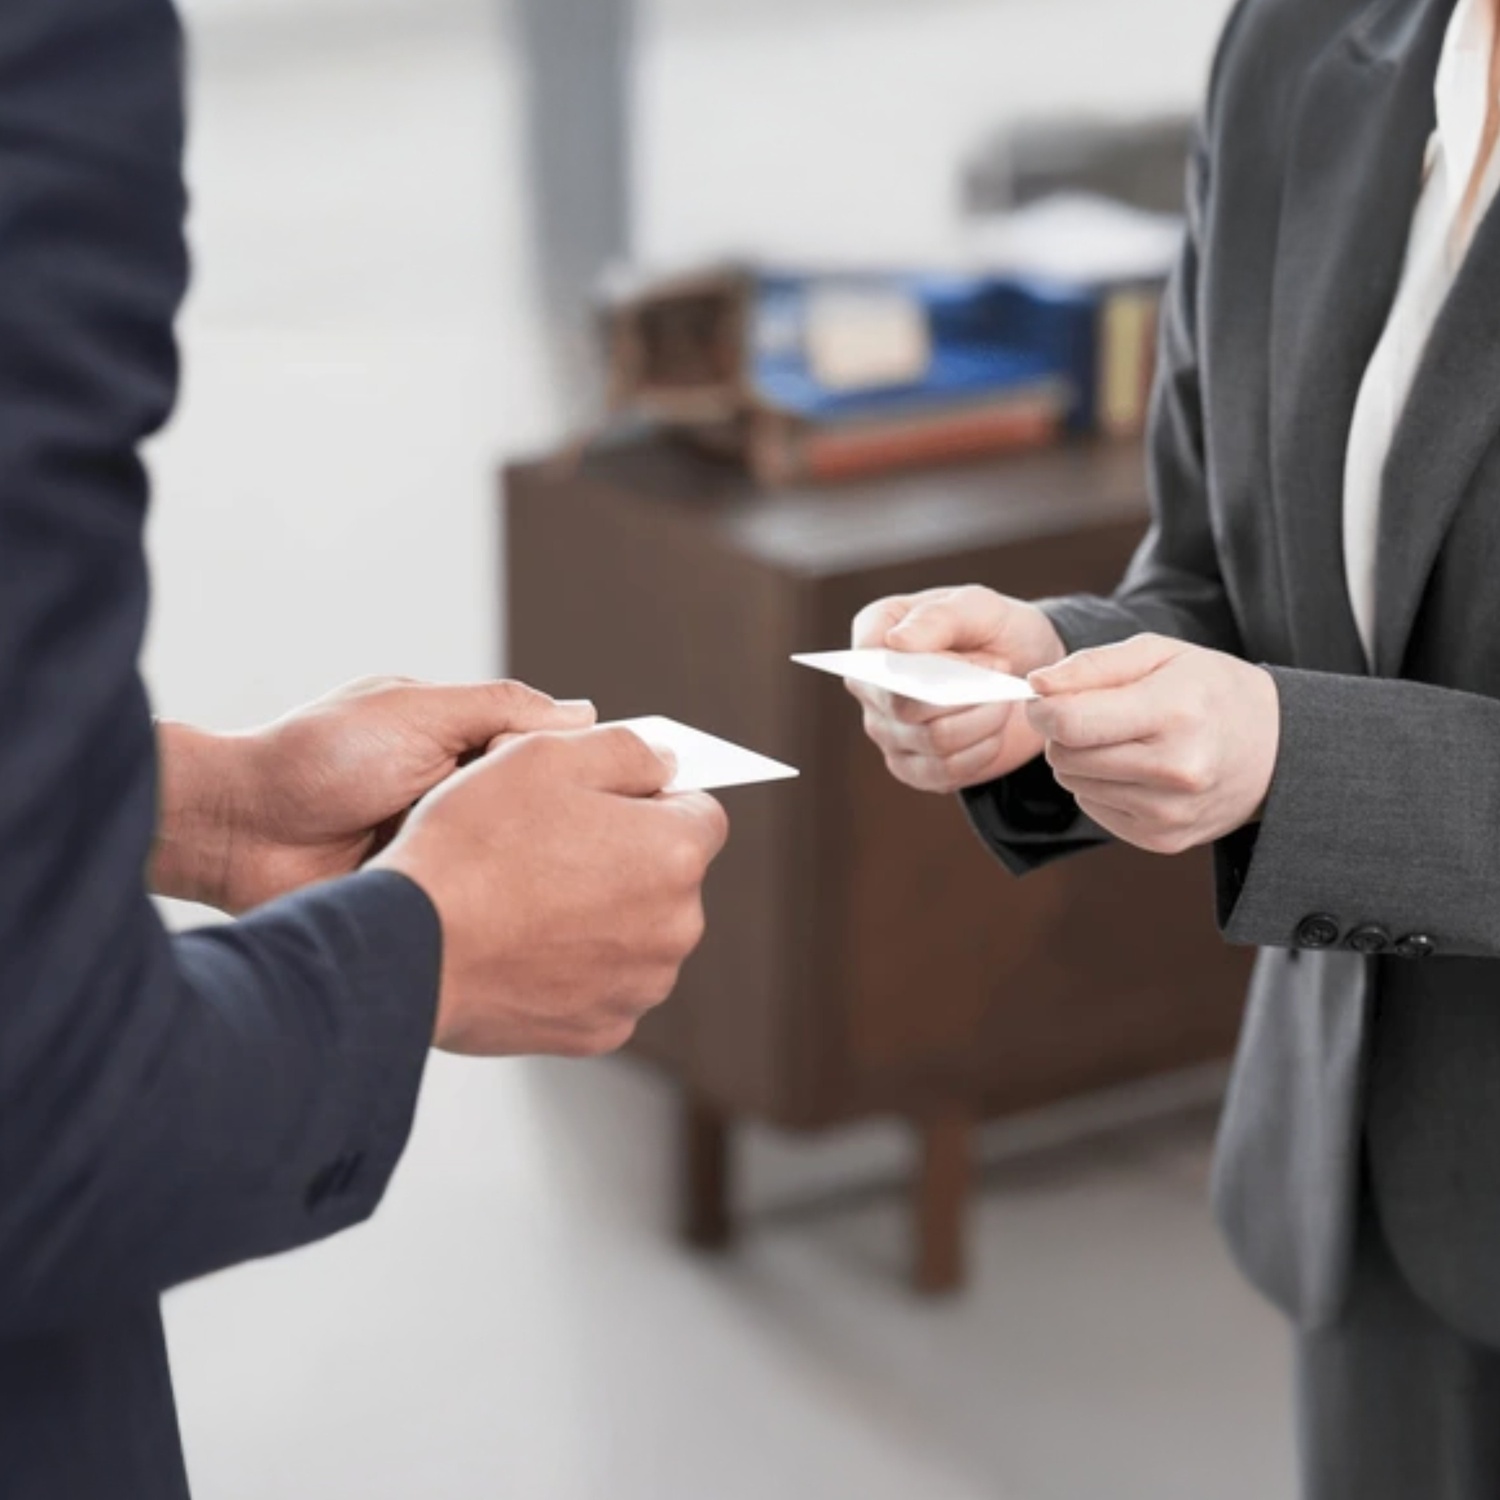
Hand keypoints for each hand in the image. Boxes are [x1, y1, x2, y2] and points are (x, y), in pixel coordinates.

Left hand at [153, 678, 593, 912]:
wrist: (234, 831)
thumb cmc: (316, 757)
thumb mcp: (415, 713)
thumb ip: (499, 708)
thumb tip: (586, 714)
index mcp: (466, 747)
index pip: (551, 759)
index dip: (591, 773)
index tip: (640, 788)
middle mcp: (463, 802)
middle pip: (545, 816)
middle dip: (576, 831)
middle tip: (619, 843)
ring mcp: (448, 855)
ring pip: (520, 866)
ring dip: (541, 876)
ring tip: (585, 888)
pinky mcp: (429, 903)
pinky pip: (482, 909)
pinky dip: (503, 913)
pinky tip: (535, 919)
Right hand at [373, 726, 730, 1057]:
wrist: (408, 945)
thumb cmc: (473, 844)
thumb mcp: (546, 754)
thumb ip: (624, 750)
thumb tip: (665, 762)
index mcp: (675, 851)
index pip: (699, 812)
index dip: (650, 800)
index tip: (601, 805)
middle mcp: (677, 926)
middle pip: (670, 876)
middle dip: (626, 858)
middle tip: (550, 849)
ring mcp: (641, 985)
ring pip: (640, 933)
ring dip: (603, 915)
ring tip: (529, 900)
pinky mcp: (603, 1029)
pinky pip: (606, 984)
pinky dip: (576, 967)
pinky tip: (525, 947)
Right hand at [849, 585, 1066, 793]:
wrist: (1025, 669)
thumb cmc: (991, 630)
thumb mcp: (977, 606)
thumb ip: (938, 617)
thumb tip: (895, 642)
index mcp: (873, 637)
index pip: (870, 661)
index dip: (922, 665)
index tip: (968, 655)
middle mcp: (869, 689)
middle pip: (904, 707)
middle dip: (966, 693)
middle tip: (1000, 670)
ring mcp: (887, 732)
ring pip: (933, 741)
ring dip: (983, 721)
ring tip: (1002, 698)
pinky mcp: (913, 768)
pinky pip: (945, 772)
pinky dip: (982, 751)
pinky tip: (995, 730)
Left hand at [1026, 634, 1279, 854]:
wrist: (1279, 750)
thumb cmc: (1211, 691)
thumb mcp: (1160, 654)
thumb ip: (1092, 665)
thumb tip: (1037, 685)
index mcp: (1174, 713)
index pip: (1071, 723)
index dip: (1044, 710)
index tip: (1046, 699)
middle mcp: (1174, 770)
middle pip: (1065, 757)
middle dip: (1064, 734)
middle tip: (1095, 717)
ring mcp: (1170, 812)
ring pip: (1074, 785)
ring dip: (1083, 761)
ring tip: (1126, 741)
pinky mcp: (1162, 839)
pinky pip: (1093, 809)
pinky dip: (1102, 788)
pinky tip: (1139, 771)